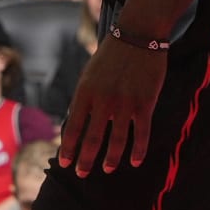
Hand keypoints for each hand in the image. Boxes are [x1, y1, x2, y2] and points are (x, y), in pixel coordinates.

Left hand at [59, 38, 167, 175]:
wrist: (138, 35)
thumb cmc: (111, 56)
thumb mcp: (89, 75)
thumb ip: (84, 99)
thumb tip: (76, 124)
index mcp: (85, 92)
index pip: (72, 128)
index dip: (68, 148)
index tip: (64, 163)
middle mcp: (103, 100)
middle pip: (92, 139)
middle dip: (85, 160)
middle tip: (81, 174)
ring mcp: (125, 103)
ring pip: (116, 140)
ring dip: (111, 159)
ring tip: (107, 169)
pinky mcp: (145, 103)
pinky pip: (141, 133)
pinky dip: (138, 150)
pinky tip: (135, 161)